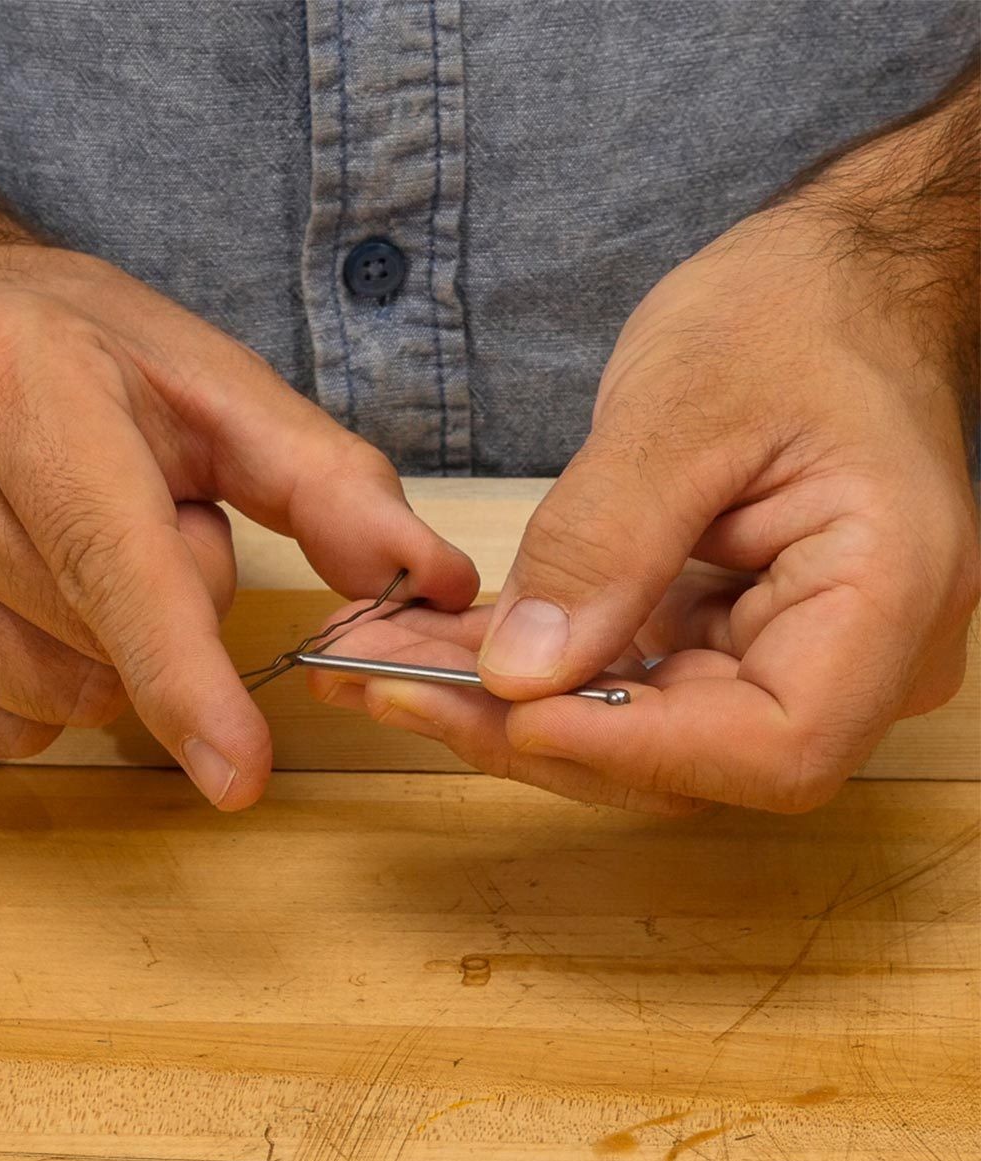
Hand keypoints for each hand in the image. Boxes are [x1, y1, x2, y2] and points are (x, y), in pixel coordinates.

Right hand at [0, 246, 477, 804]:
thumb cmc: (75, 354)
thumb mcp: (210, 385)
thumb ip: (330, 483)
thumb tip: (426, 580)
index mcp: (21, 392)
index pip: (119, 568)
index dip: (189, 680)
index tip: (239, 775)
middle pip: (108, 647)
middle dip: (166, 606)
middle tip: (126, 513)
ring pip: (59, 700)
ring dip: (104, 649)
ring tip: (65, 544)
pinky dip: (38, 687)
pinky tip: (13, 596)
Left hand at [308, 203, 977, 813]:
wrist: (831, 290)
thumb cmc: (792, 316)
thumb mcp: (684, 408)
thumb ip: (605, 543)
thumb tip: (520, 674)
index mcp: (887, 595)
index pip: (773, 744)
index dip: (632, 746)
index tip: (508, 711)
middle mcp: (854, 658)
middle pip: (686, 759)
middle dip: (527, 729)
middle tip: (385, 681)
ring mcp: (788, 658)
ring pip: (637, 734)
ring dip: (505, 706)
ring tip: (383, 659)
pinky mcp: (727, 643)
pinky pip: (625, 684)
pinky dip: (531, 668)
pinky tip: (437, 643)